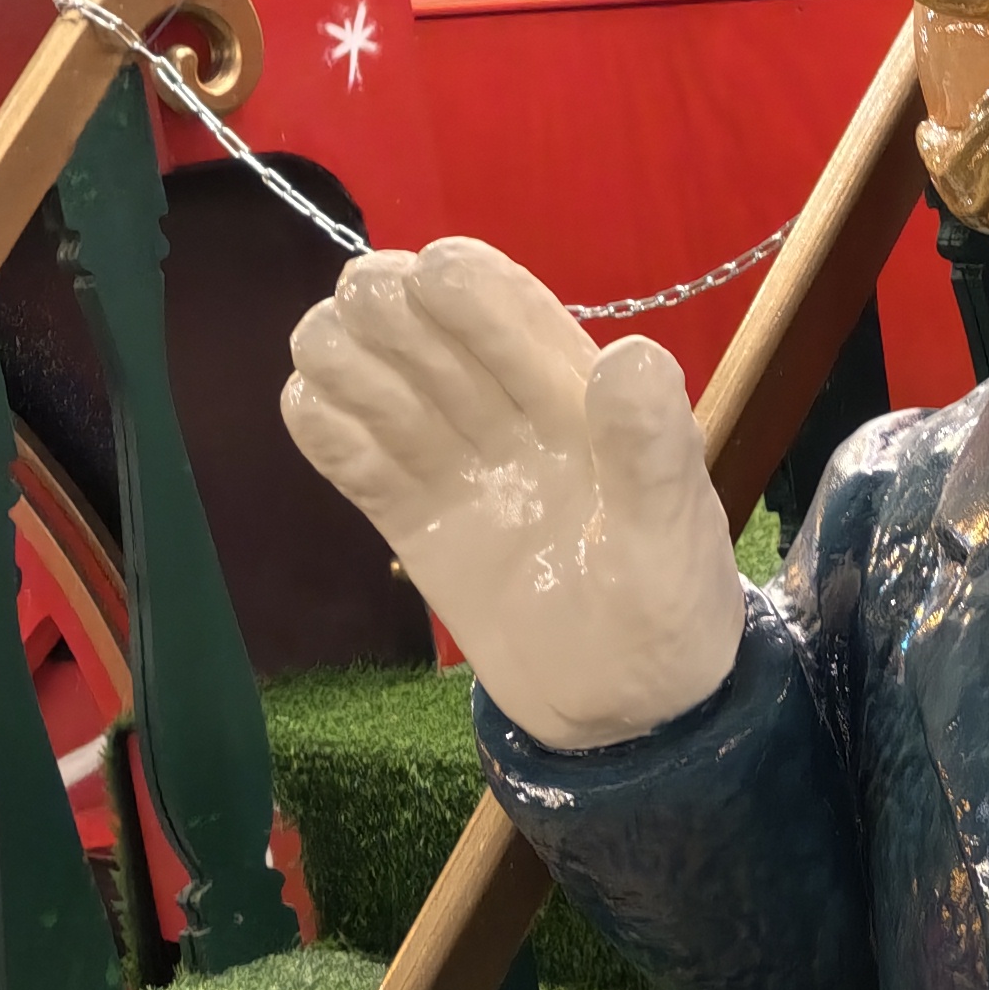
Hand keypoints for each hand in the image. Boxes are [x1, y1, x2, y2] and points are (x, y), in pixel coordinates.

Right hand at [283, 239, 747, 751]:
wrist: (624, 716)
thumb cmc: (669, 619)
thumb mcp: (672, 539)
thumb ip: (652, 451)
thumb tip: (631, 355)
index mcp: (583, 401)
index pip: (515, 314)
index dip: (471, 285)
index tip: (433, 274)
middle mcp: (512, 417)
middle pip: (431, 332)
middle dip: (393, 310)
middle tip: (371, 321)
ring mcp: (456, 465)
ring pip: (379, 381)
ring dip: (348, 359)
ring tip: (338, 370)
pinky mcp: (413, 517)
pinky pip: (353, 455)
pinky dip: (324, 426)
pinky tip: (316, 414)